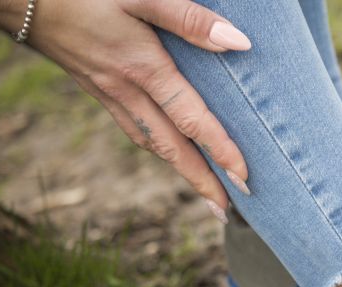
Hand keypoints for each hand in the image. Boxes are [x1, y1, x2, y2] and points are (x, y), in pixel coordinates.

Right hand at [0, 0, 252, 220]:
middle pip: (172, 148)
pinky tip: (167, 151)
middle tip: (228, 213)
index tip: (245, 179)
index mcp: (142, 68)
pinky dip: (157, 148)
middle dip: (202, 183)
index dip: (221, 151)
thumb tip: (239, 44)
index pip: (191, 120)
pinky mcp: (96, 87)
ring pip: (151, 143)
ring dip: (180, 170)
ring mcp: (108, 93)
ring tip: (205, 192)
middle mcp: (125, 90)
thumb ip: (189, 19)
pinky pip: (133, 128)